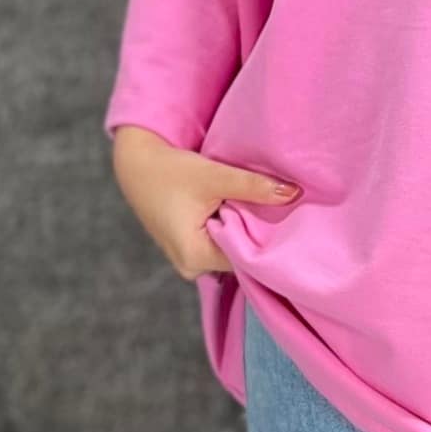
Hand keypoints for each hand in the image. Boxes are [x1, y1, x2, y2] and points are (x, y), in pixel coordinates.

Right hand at [111, 123, 299, 281]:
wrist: (136, 164)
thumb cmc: (170, 170)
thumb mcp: (215, 176)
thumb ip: (254, 186)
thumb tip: (294, 193)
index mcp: (195, 257)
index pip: (244, 258)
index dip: (266, 240)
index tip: (288, 223)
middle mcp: (190, 267)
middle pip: (238, 257)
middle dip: (256, 235)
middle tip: (280, 214)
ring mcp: (188, 260)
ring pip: (229, 249)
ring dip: (242, 230)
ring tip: (261, 210)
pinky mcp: (188, 248)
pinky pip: (219, 244)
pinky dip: (230, 228)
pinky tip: (240, 211)